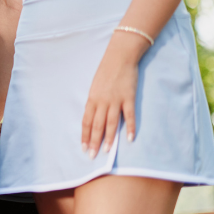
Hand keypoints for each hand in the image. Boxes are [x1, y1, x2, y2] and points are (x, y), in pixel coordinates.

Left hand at [81, 38, 142, 158]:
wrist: (119, 57)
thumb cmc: (106, 72)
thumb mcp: (95, 87)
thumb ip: (94, 102)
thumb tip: (93, 118)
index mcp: (92, 99)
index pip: (86, 121)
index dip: (85, 135)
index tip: (83, 148)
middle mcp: (102, 101)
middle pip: (97, 125)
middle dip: (94, 142)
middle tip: (92, 156)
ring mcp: (115, 100)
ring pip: (111, 123)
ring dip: (109, 139)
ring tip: (107, 152)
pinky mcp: (128, 97)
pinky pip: (129, 115)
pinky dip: (129, 127)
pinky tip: (130, 139)